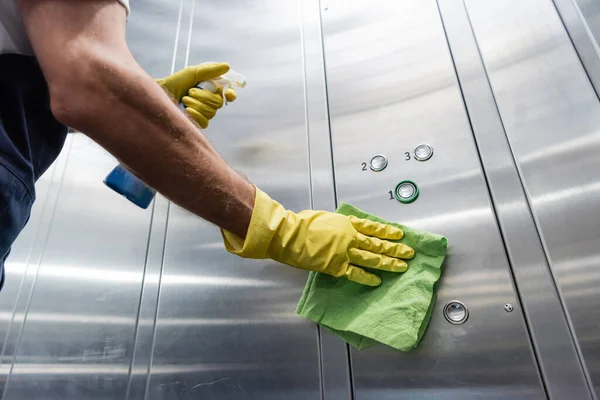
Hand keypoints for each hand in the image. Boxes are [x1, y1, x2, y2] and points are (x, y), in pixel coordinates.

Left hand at [156, 62, 236, 127]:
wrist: (161, 95)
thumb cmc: (175, 83)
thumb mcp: (192, 73)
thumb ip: (210, 70)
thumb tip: (227, 66)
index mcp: (212, 89)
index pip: (228, 94)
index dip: (230, 94)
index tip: (228, 93)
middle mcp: (211, 102)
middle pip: (219, 103)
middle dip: (204, 96)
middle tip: (190, 91)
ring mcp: (205, 113)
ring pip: (211, 112)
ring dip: (197, 104)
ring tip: (184, 99)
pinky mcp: (198, 123)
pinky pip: (205, 121)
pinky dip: (196, 114)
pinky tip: (187, 110)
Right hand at [221, 187, 414, 285]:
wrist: (290, 235)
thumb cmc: (302, 223)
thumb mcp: (324, 217)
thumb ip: (338, 224)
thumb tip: (343, 227)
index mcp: (346, 223)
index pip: (372, 227)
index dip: (387, 231)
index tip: (399, 234)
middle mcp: (350, 237)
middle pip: (377, 243)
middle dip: (395, 248)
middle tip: (409, 252)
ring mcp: (345, 252)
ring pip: (372, 258)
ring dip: (388, 263)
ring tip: (402, 266)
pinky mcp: (337, 267)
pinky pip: (356, 273)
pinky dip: (367, 278)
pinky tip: (377, 281)